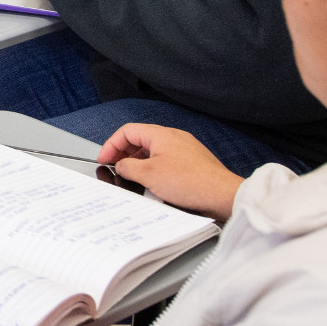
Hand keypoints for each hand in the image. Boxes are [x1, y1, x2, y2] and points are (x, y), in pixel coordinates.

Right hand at [98, 123, 244, 220]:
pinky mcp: (193, 161)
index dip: (111, 145)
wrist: (222, 194)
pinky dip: (154, 168)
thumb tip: (121, 165)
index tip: (104, 159)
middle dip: (124, 154)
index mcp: (161, 134)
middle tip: (116, 168)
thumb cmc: (190, 182)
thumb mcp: (148, 175)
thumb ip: (127, 167)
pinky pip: (166, 160)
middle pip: (140, 139)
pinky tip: (154, 183)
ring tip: (133, 178)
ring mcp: (185, 148)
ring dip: (139, 162)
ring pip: (153, 150)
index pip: (127, 131)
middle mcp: (174, 137)